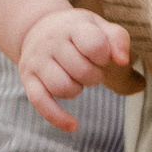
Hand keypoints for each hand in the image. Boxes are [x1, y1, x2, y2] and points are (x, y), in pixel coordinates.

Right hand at [16, 7, 138, 131]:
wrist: (37, 26)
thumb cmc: (77, 31)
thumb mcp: (98, 25)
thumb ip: (118, 39)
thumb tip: (123, 61)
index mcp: (72, 26)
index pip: (94, 45)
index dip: (105, 56)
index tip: (101, 55)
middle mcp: (50, 41)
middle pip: (81, 71)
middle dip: (94, 75)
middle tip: (91, 67)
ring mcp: (36, 61)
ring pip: (62, 88)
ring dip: (77, 89)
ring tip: (77, 79)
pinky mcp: (28, 79)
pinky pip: (40, 103)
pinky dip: (57, 118)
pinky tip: (73, 126)